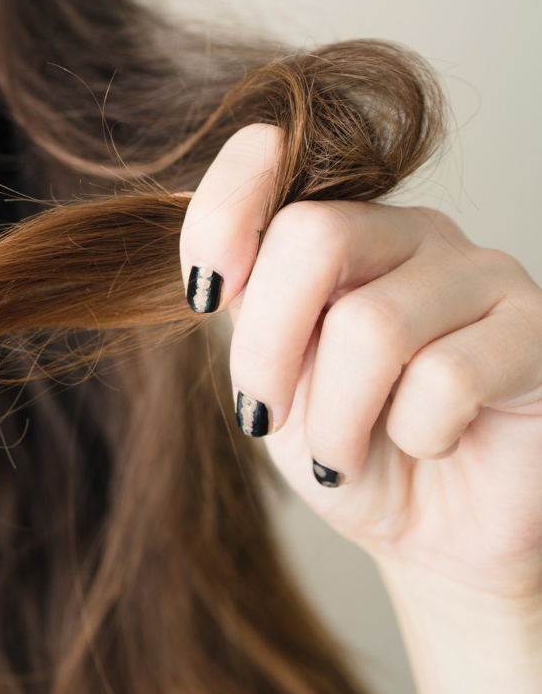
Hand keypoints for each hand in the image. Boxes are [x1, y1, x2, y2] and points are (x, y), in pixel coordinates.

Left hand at [180, 124, 541, 693]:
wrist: (434, 535)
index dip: (221, 214)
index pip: (269, 158)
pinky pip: (449, 377)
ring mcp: (481, 273)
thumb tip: (187, 228)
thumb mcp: (270, 376)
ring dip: (338, 418)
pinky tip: (431, 444)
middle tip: (263, 417)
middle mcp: (409, 231)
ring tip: (344, 457)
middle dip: (268, 348)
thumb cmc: (352, 448)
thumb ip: (242, 301)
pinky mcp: (537, 330)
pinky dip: (416, 433)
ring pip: (373, 325)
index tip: (202, 293)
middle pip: (313, 236)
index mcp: (336, 228)